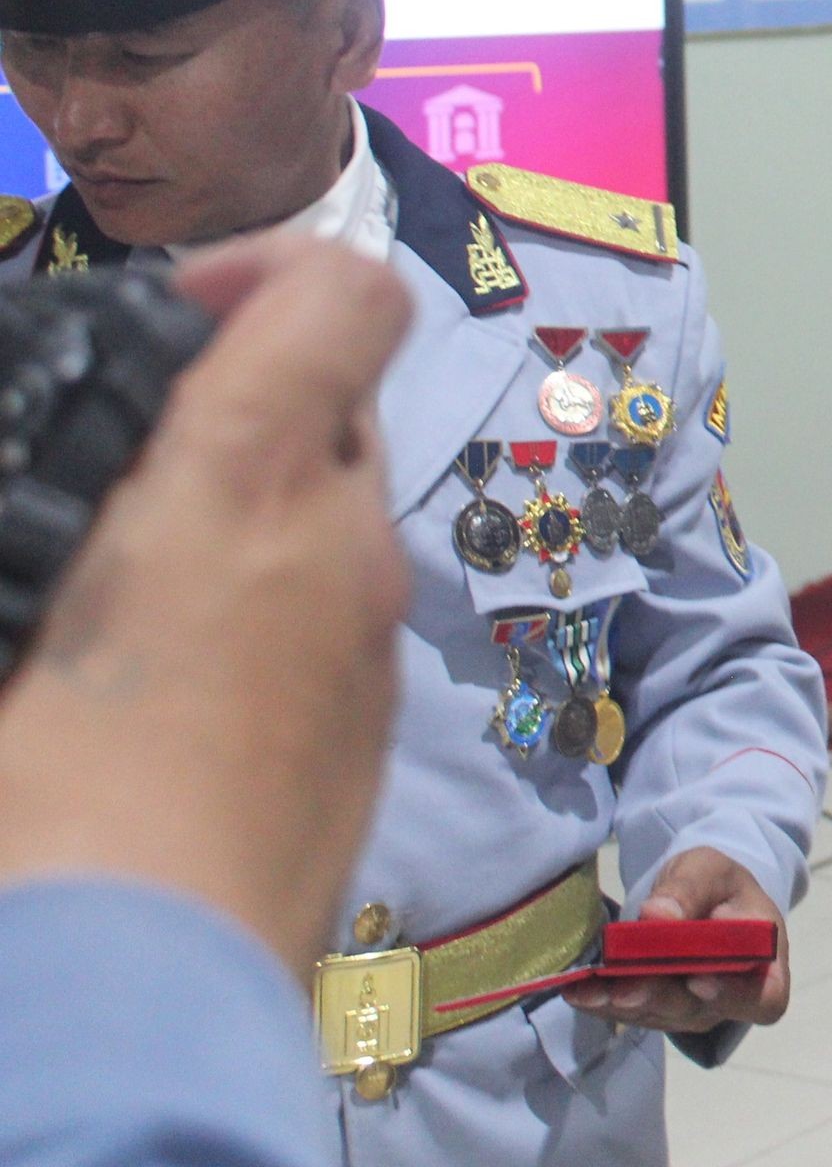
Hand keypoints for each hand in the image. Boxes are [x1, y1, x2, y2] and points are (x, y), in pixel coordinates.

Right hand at [0, 237, 412, 977]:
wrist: (136, 986)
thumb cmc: (41, 796)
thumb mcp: (17, 594)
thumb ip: (64, 483)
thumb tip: (87, 477)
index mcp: (246, 479)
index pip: (344, 293)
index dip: (272, 272)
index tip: (182, 314)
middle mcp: (339, 540)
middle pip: (334, 406)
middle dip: (243, 408)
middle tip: (125, 461)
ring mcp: (369, 638)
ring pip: (333, 517)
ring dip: (251, 514)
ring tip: (123, 580)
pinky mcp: (368, 727)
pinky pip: (332, 619)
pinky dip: (268, 611)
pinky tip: (165, 679)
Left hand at [566, 847, 789, 1033]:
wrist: (703, 898)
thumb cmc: (720, 885)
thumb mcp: (712, 871)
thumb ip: (691, 890)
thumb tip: (657, 915)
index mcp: (766, 969)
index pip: (761, 999)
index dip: (732, 996)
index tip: (699, 981)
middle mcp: (730, 1001)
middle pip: (698, 1010)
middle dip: (657, 998)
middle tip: (623, 989)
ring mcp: (692, 1012)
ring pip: (658, 1015)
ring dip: (621, 1003)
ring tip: (589, 989)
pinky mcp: (656, 1011)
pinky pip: (630, 1012)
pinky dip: (602, 1001)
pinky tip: (577, 989)